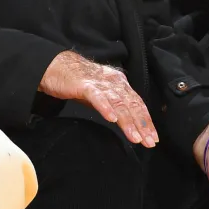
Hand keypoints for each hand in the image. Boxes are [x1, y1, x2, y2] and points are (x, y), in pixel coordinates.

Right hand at [39, 50, 158, 145]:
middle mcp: (114, 82)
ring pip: (118, 102)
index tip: (152, 138)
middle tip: (149, 141)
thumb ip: (114, 105)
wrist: (56, 67)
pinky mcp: (85, 84)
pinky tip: (112, 119)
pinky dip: (106, 107)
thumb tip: (127, 122)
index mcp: (119, 84)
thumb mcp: (101, 95)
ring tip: (135, 137)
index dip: (146, 121)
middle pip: (132, 104)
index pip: (137, 104)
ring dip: (128, 121)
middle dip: (142, 124)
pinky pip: (98, 97)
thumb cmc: (78, 82)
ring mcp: (100, 83)